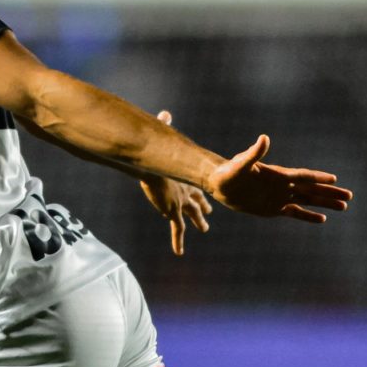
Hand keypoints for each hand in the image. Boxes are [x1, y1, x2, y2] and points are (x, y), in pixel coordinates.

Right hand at [140, 111, 212, 255]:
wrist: (158, 165)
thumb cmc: (158, 151)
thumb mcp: (162, 139)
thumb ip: (163, 126)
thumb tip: (164, 113)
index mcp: (185, 174)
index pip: (196, 183)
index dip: (200, 188)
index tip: (205, 192)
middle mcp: (186, 189)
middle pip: (197, 200)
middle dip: (202, 207)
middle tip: (208, 213)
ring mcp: (181, 202)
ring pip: (192, 215)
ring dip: (197, 222)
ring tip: (204, 229)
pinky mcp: (173, 211)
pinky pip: (177, 230)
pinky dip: (178, 242)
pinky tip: (180, 253)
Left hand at [207, 135, 352, 221]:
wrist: (219, 184)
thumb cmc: (228, 172)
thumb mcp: (240, 164)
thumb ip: (253, 153)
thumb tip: (264, 138)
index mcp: (277, 175)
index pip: (302, 176)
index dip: (317, 177)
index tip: (334, 178)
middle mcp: (282, 185)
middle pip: (311, 189)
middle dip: (330, 193)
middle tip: (349, 196)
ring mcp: (279, 197)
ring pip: (307, 201)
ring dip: (325, 203)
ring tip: (344, 207)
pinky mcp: (273, 208)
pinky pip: (295, 212)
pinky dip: (308, 216)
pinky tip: (322, 219)